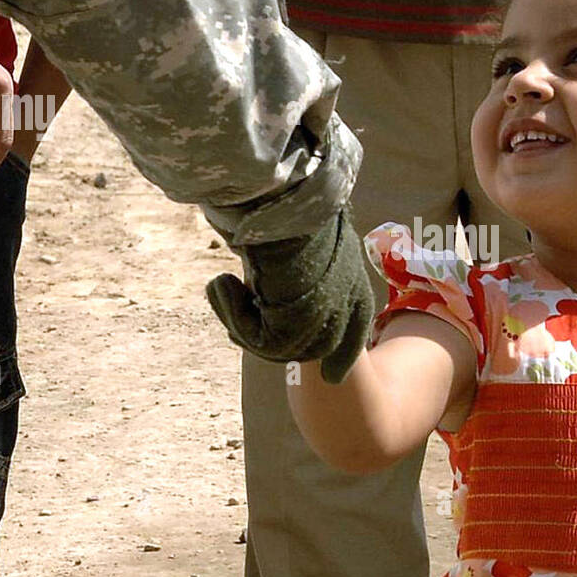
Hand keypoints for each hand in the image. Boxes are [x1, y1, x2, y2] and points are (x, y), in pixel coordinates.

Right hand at [206, 205, 373, 383]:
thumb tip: (271, 269)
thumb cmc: (281, 203)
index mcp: (353, 277)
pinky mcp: (295, 329)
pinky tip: (220, 282)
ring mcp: (323, 319)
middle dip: (274, 340)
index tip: (333, 380)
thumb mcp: (295, 233)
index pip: (356, 327)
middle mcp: (346, 302)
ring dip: (241, 318)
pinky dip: (232, 313)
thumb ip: (292, 261)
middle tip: (236, 312)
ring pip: (279, 347)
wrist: (278, 196)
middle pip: (313, 346)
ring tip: (222, 282)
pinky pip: (258, 342)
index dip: (343, 354)